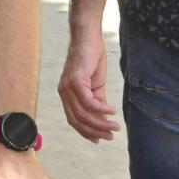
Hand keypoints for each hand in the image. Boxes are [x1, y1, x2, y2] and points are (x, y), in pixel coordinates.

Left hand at [58, 22, 119, 141]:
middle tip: (110, 136)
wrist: (88, 38)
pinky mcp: (75, 79)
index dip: (85, 132)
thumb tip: (104, 118)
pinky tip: (112, 111)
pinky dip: (100, 108)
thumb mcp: (96, 85)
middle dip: (94, 131)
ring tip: (114, 127)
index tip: (99, 140)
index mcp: (67, 95)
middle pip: (77, 120)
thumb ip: (98, 101)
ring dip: (100, 123)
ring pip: (82, 113)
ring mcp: (68, 86)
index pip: (73, 119)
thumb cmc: (91, 60)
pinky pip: (87, 100)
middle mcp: (64, 93)